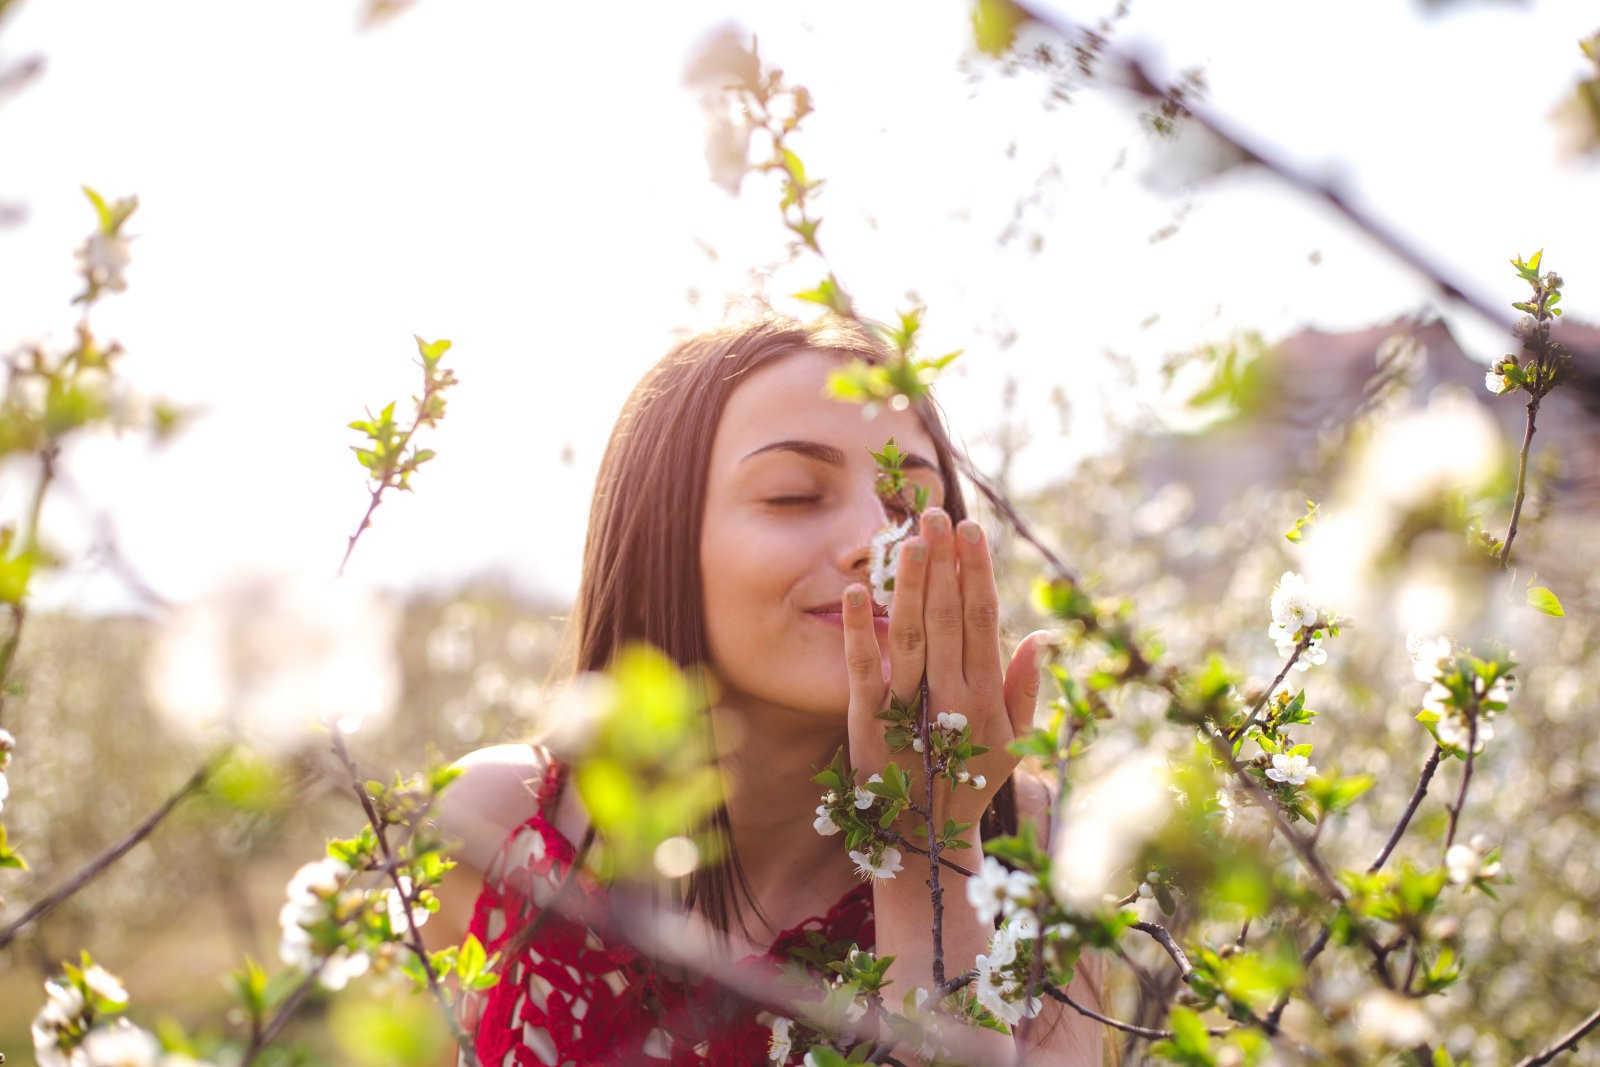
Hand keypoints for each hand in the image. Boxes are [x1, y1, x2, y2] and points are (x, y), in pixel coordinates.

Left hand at [841, 505, 1052, 838]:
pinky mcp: (867, 724)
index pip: (983, 620)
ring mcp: (909, 710)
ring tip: (911, 538)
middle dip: (944, 563)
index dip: (977, 572)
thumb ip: (1024, 690)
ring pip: (911, 635)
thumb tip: (1040, 636)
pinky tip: (854, 591)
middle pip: (948, 617)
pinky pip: (862, 670)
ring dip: (911, 583)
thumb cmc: (969, 787)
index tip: (973, 530)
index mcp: (987, 697)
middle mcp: (952, 698)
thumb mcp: (1011, 743)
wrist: (926, 849)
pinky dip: (858, 631)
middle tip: (939, 515)